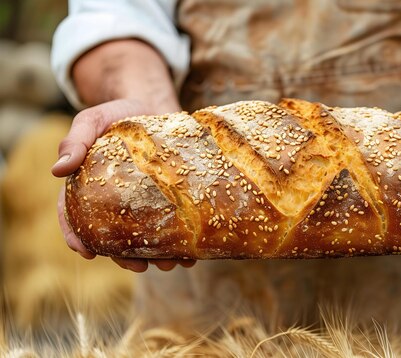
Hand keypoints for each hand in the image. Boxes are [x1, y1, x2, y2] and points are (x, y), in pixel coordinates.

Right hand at [52, 99, 195, 271]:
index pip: (74, 215)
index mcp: (88, 187)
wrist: (155, 105)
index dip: (77, 235)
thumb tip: (57, 170)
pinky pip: (171, 226)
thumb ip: (76, 141)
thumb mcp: (93, 121)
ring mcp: (142, 203)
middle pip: (114, 237)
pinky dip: (180, 243)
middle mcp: (114, 201)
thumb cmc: (119, 114)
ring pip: (144, 238)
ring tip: (170, 263)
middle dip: (126, 258)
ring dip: (157, 255)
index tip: (85, 252)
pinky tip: (191, 253)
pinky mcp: (167, 199)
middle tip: (139, 267)